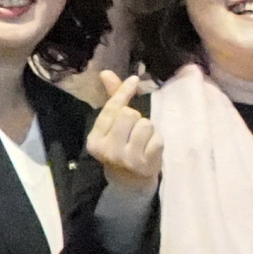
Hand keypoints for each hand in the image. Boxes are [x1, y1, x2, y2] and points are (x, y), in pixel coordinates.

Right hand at [86, 72, 162, 187]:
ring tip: (142, 141)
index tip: (134, 80)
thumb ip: (112, 99)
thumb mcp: (112, 126)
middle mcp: (108, 150)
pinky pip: (157, 139)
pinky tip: (149, 150)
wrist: (130, 181)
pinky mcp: (145, 164)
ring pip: (145, 124)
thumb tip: (106, 72)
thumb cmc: (121, 146)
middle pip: (129, 114)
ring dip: (148, 129)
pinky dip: (157, 141)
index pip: (111, 109)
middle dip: (135, 118)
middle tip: (133, 132)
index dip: (124, 93)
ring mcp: (127, 159)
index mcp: (95, 140)